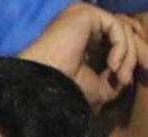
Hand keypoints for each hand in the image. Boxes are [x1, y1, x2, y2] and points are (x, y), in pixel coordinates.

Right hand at [20, 4, 147, 108]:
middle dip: (128, 58)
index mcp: (76, 39)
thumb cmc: (60, 90)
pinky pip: (115, 27)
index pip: (109, 42)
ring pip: (119, 30)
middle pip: (116, 35)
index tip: (122, 82)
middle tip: (124, 79)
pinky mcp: (86, 13)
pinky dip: (121, 46)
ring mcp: (80, 17)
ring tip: (120, 75)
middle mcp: (77, 25)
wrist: (41, 87)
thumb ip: (112, 78)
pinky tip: (113, 64)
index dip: (122, 60)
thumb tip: (125, 76)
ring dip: (127, 55)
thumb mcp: (94, 86)